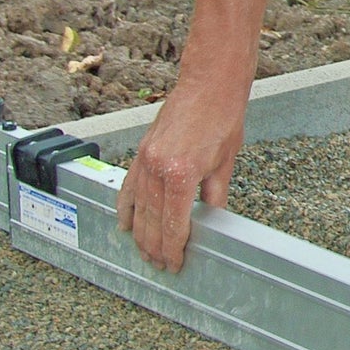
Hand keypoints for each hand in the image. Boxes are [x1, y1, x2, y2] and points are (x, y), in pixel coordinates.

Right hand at [116, 73, 243, 272]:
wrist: (209, 85)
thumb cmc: (222, 119)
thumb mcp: (224, 164)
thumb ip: (214, 198)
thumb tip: (211, 223)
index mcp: (180, 175)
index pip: (173, 224)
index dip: (174, 248)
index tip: (175, 263)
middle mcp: (157, 169)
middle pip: (151, 220)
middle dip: (155, 247)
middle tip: (159, 265)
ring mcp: (145, 159)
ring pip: (137, 206)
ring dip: (140, 233)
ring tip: (144, 252)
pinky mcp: (141, 151)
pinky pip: (129, 185)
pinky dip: (126, 206)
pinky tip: (125, 223)